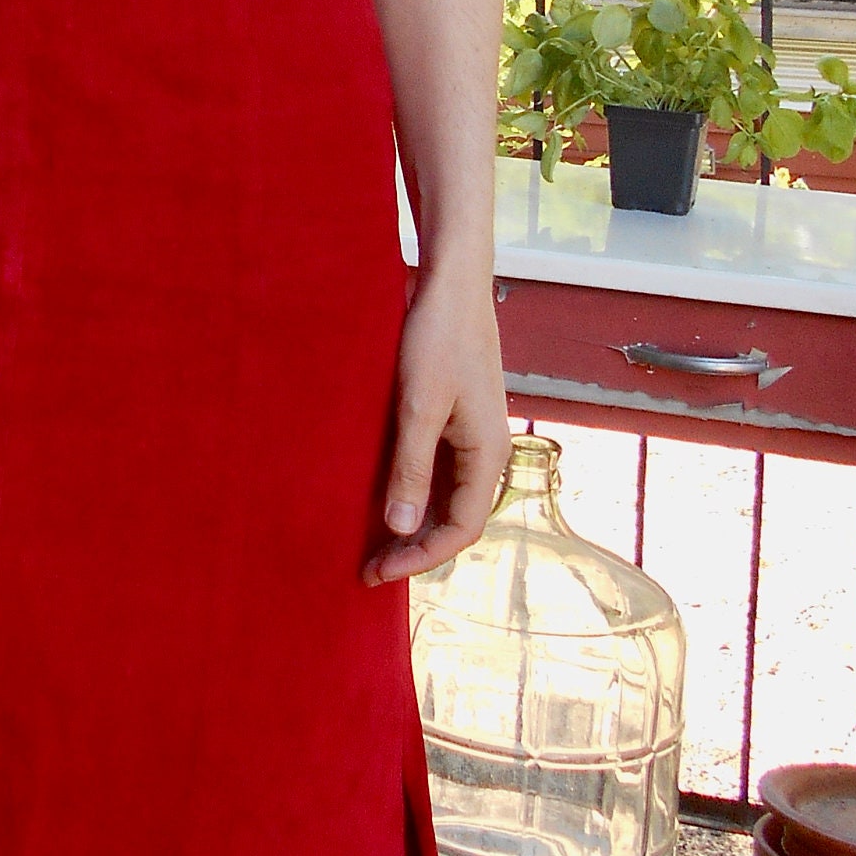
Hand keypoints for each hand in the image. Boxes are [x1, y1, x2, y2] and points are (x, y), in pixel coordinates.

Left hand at [362, 269, 510, 586]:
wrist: (451, 282)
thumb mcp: (419, 405)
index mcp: (488, 453)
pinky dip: (412, 491)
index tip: (378, 574)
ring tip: (370, 543)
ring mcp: (471, 434)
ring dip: (413, 523)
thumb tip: (402, 530)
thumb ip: (411, 468)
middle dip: (414, 548)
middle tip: (367, 568)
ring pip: (445, 497)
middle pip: (455, 518)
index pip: (460, 529)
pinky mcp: (454, 417)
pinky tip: (380, 497)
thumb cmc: (437, 336)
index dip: (420, 558)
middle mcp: (486, 450)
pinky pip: (437, 469)